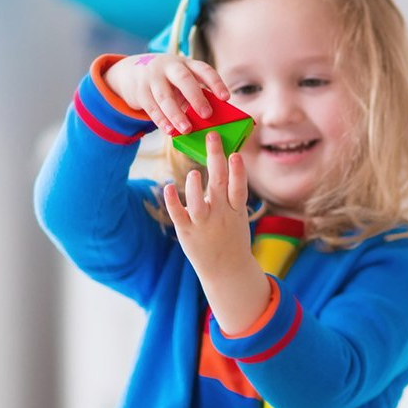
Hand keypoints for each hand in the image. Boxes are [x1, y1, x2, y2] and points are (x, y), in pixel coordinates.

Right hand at [104, 53, 229, 134]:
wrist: (135, 72)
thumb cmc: (170, 82)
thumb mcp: (183, 82)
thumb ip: (196, 95)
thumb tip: (211, 119)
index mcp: (187, 64)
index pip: (204, 70)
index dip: (216, 83)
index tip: (226, 98)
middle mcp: (170, 67)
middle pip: (183, 79)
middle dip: (196, 97)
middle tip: (207, 115)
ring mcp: (153, 77)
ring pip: (164, 96)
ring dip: (176, 114)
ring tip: (186, 129)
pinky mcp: (140, 90)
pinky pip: (151, 106)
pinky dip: (161, 120)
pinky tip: (169, 130)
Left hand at [164, 132, 268, 333]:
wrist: (227, 270)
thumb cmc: (232, 236)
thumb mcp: (238, 216)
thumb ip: (230, 192)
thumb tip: (224, 162)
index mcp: (236, 210)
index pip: (239, 187)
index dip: (238, 171)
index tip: (236, 153)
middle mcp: (221, 215)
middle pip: (220, 184)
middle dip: (217, 159)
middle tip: (213, 137)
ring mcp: (203, 224)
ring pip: (198, 203)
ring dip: (196, 187)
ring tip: (195, 172)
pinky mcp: (187, 232)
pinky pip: (178, 215)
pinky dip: (173, 202)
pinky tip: (168, 188)